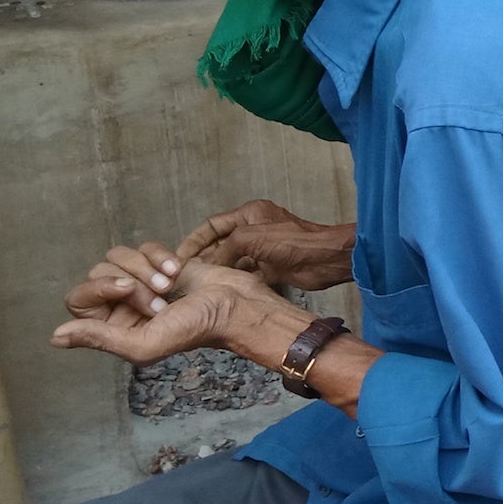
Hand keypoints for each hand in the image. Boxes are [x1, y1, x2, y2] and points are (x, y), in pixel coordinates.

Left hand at [53, 242, 292, 366]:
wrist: (235, 304)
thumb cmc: (196, 329)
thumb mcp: (144, 344)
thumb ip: (100, 338)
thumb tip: (56, 336)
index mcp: (111, 328)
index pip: (78, 298)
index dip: (100, 289)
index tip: (129, 290)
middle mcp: (120, 304)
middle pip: (97, 273)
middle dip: (132, 281)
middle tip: (160, 299)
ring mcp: (140, 281)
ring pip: (118, 255)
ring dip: (147, 267)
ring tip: (171, 284)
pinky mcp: (160, 262)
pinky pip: (143, 246)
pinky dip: (161, 255)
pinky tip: (180, 270)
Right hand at [177, 200, 354, 291]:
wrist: (324, 259)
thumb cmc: (292, 241)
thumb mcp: (250, 238)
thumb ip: (225, 249)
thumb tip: (208, 265)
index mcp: (249, 213)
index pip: (212, 225)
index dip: (194, 240)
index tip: (178, 256)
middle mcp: (254, 229)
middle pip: (220, 243)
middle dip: (203, 257)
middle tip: (183, 274)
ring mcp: (262, 249)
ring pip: (232, 260)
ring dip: (217, 271)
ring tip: (197, 285)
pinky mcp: (271, 267)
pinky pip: (245, 273)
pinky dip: (233, 280)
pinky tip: (219, 290)